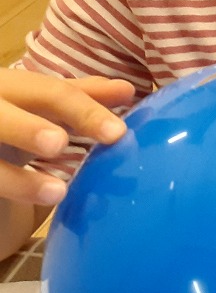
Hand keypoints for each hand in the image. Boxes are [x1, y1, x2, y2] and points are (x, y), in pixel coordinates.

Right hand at [0, 71, 132, 203]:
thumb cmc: (17, 128)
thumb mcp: (45, 110)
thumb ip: (81, 98)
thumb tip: (126, 91)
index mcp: (9, 87)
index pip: (48, 92)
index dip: (83, 109)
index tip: (117, 132)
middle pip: (1, 116)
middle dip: (29, 129)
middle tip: (58, 144)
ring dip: (20, 179)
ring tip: (57, 192)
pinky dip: (12, 188)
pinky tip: (38, 205)